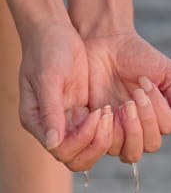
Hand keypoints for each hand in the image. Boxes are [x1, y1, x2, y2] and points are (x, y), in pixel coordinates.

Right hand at [19, 23, 112, 170]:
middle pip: (76, 158)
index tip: (95, 113)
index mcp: (37, 121)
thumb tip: (52, 143)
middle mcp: (52, 127)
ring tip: (109, 111)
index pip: (61, 149)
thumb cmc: (47, 52)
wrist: (55, 34)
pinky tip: (112, 110)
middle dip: (96, 143)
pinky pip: (96, 134)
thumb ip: (50, 111)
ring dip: (103, 137)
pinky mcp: (82, 115)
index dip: (82, 138)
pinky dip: (107, 128)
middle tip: (106, 116)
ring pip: (89, 150)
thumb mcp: (48, 78)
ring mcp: (68, 122)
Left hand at [83, 31, 170, 161]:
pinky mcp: (99, 130)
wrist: (106, 45)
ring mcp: (120, 131)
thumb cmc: (139, 56)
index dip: (158, 108)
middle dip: (145, 119)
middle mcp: (141, 128)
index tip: (144, 82)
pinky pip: (108, 146)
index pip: (166, 128)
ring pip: (131, 152)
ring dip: (130, 127)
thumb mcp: (169, 74)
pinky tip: (106, 109)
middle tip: (134, 94)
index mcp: (159, 116)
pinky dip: (110, 130)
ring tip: (122, 104)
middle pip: (151, 145)